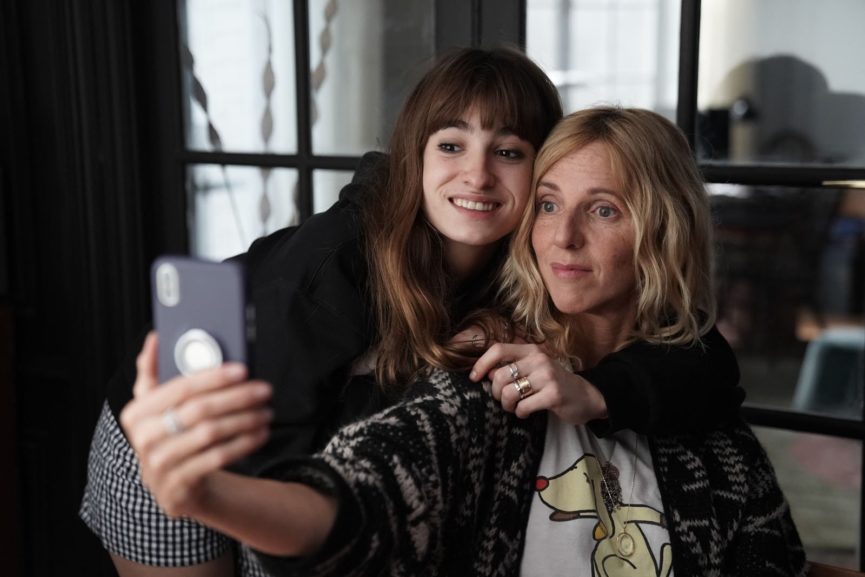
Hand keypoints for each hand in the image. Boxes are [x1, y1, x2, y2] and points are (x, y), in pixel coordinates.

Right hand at [119, 332, 272, 517]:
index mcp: (136, 413)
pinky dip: (243, 444)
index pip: (180, 388)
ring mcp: (159, 466)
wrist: (173, 485)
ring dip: (245, 420)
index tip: (243, 369)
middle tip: (265, 389)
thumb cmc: (169, 434)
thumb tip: (155, 338)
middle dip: (237, 397)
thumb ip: (152, 373)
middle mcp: (143, 440)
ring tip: (267, 411)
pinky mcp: (178, 487)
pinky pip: (217, 459)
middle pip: (199, 410)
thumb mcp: (155, 407)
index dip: (213, 377)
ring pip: (211, 434)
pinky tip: (260, 433)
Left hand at [469, 342, 607, 423]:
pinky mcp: (553, 394)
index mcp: (532, 350)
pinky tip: (526, 413)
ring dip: (507, 405)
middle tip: (504, 400)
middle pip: (499, 376)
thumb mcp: (535, 369)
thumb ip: (513, 368)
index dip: (482, 364)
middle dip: (495, 393)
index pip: (498, 350)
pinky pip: (523, 407)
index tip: (474, 378)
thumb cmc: (554, 384)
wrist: (588, 396)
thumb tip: (486, 374)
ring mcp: (547, 376)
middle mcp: (539, 359)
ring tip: (515, 407)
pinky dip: (520, 413)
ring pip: (509, 392)